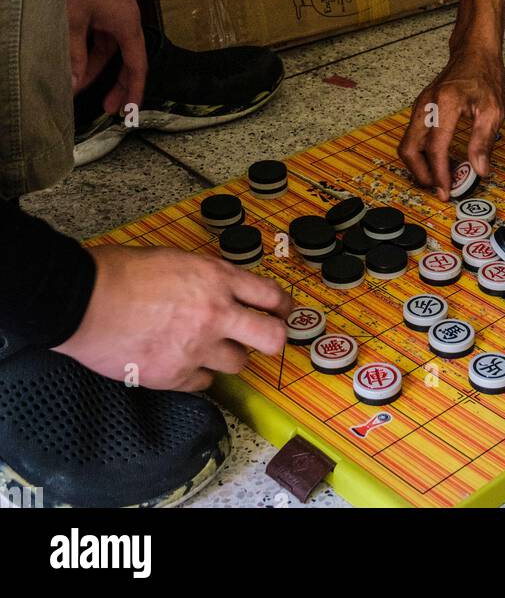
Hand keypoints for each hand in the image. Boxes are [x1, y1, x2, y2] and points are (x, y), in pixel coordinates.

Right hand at [55, 244, 292, 391]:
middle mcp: (216, 314)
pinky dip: (196, 374)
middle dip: (273, 339)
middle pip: (271, 338)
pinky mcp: (174, 376)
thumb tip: (219, 290)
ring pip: (238, 364)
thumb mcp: (176, 259)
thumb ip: (204, 278)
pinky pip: (202, 382)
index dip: (282, 306)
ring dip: (227, 356)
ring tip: (207, 347)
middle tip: (265, 339)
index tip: (283, 312)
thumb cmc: (121, 272)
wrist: (85, 300)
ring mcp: (197, 348)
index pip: (270, 295)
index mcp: (217, 278)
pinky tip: (180, 361)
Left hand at [67, 0, 147, 114]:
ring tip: (76, 82)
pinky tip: (72, 56)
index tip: (129, 112)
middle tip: (103, 107)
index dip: (134, 91)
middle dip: (113, 83)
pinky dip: (87, 47)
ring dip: (94, 65)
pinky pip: (99, 32)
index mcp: (127, 23)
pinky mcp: (101, 1)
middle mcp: (125, 17)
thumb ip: (75, 55)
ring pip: (107, 46)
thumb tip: (75, 84)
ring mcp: (113, 8)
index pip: (137, 66)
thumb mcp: (72, 21)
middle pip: (124, 58)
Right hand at [399, 43, 504, 198]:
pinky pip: (413, 135)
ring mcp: (420, 105)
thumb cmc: (484, 75)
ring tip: (440, 177)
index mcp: (445, 103)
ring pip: (407, 144)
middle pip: (409, 148)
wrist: (474, 52)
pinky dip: (421, 153)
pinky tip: (440, 159)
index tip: (446, 191)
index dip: (439, 173)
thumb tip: (479, 169)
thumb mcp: (493, 109)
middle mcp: (426, 104)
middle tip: (440, 188)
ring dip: (419, 165)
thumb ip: (483, 141)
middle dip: (422, 174)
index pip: (435, 147)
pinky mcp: (420, 108)